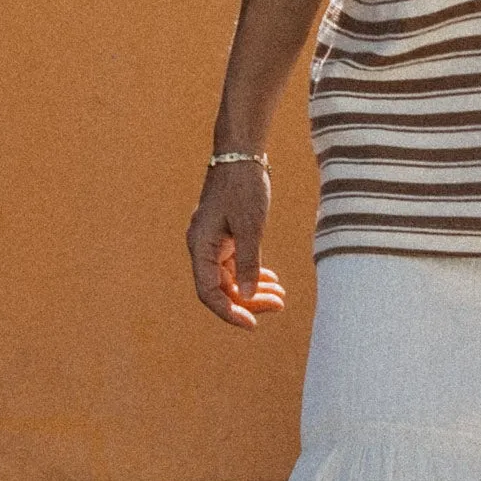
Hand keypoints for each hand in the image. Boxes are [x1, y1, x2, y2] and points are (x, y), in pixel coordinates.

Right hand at [186, 158, 286, 330]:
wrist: (242, 155)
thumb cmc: (243, 187)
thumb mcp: (250, 225)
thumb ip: (249, 262)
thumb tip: (249, 296)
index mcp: (200, 246)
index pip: (209, 292)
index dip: (229, 312)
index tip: (252, 324)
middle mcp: (202, 248)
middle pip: (221, 288)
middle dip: (249, 301)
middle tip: (279, 305)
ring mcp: (213, 243)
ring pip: (231, 278)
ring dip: (254, 289)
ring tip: (281, 297)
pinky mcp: (225, 237)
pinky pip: (236, 265)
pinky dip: (254, 273)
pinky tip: (273, 281)